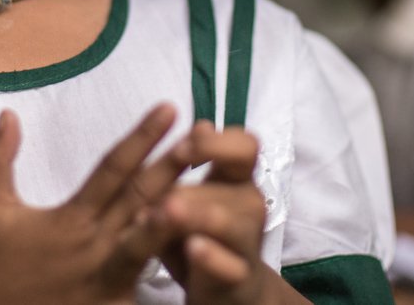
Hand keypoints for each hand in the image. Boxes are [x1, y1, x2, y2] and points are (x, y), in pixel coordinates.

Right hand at [0, 104, 189, 304]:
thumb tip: (8, 113)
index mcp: (71, 217)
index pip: (113, 168)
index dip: (141, 137)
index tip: (168, 109)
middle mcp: (93, 245)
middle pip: (139, 201)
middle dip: (171, 167)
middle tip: (202, 138)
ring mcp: (106, 280)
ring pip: (147, 247)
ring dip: (172, 222)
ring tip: (201, 197)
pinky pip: (144, 286)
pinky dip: (167, 271)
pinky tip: (197, 251)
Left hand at [159, 122, 294, 304]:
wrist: (222, 292)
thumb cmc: (197, 234)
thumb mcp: (187, 197)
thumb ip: (187, 164)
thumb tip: (200, 125)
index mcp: (235, 180)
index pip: (245, 146)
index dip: (218, 143)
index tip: (184, 144)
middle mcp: (249, 207)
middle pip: (235, 184)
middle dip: (196, 185)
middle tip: (164, 183)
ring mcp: (247, 245)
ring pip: (234, 223)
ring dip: (200, 215)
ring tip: (169, 210)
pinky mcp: (239, 280)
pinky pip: (231, 266)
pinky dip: (212, 257)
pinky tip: (192, 248)